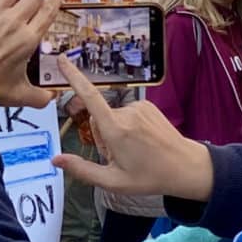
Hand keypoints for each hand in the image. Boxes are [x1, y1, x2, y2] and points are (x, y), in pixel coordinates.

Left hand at [0, 0, 60, 110]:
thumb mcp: (20, 95)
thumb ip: (41, 97)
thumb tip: (51, 97)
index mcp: (28, 39)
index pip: (49, 8)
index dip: (53, 0)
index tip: (51, 0)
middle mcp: (14, 22)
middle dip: (33, 0)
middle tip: (25, 9)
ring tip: (6, 4)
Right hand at [52, 61, 215, 203]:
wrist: (186, 167)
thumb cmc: (150, 177)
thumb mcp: (113, 181)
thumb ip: (82, 170)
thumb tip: (55, 160)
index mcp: (116, 130)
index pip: (89, 97)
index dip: (73, 77)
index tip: (62, 60)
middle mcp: (126, 112)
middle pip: (98, 118)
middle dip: (101, 134)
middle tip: (119, 156)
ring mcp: (139, 107)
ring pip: (112, 117)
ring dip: (116, 131)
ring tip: (134, 150)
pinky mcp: (147, 106)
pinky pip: (126, 113)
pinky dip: (128, 126)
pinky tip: (141, 141)